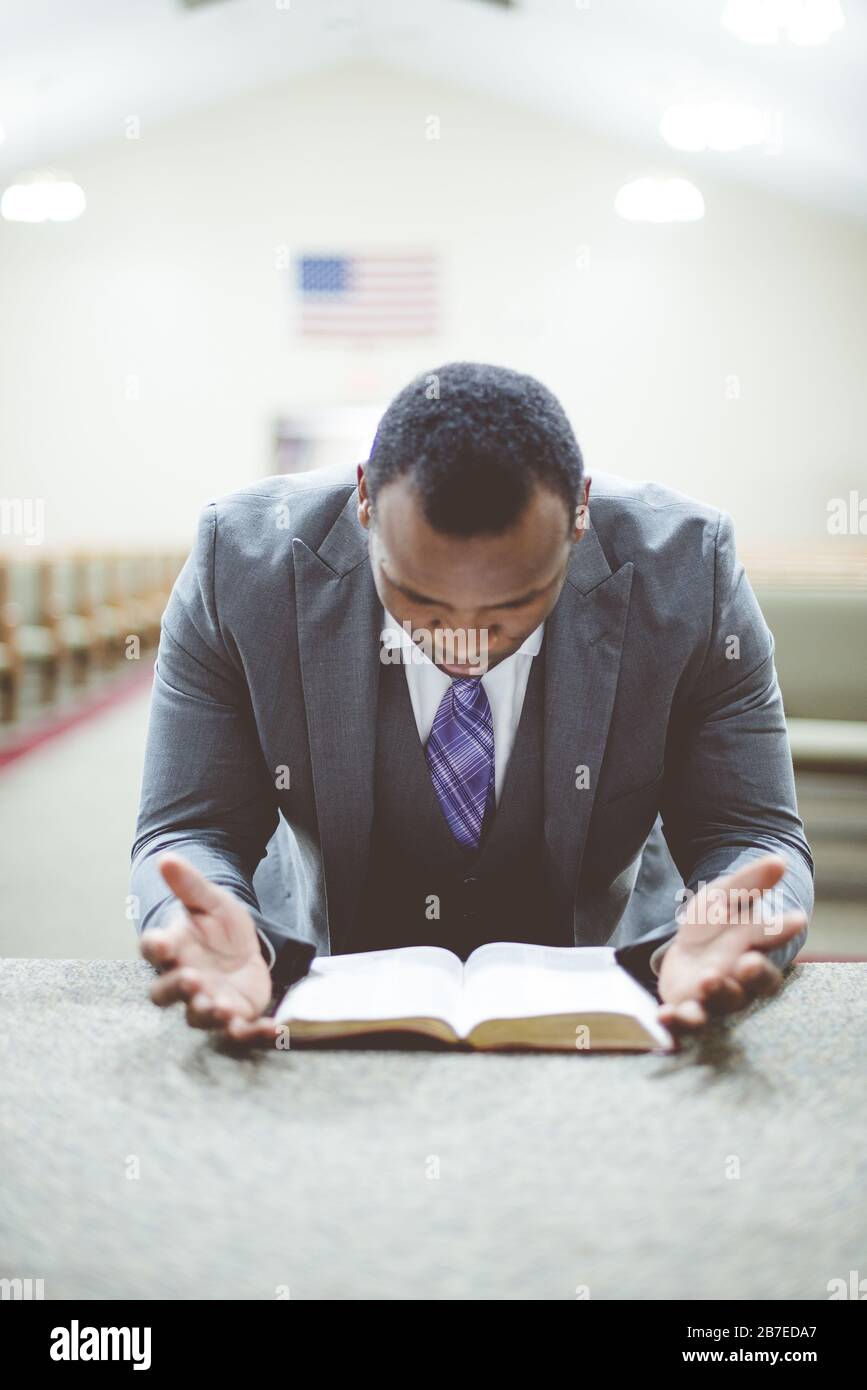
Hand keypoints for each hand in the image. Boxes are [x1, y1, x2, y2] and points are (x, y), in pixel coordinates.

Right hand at [140, 853, 282, 1045]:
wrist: (245, 948)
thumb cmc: (218, 926)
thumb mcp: (210, 900)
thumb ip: (189, 884)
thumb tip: (166, 858)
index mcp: (173, 949)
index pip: (153, 950)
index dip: (154, 947)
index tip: (159, 942)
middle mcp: (184, 980)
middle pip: (166, 993)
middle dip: (177, 989)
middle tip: (191, 980)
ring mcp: (207, 1002)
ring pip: (198, 1017)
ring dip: (208, 1014)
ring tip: (221, 1007)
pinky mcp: (235, 1017)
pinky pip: (241, 1032)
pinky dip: (256, 1034)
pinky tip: (274, 1028)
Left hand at [657, 853, 806, 1033]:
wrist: (692, 944)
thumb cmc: (720, 922)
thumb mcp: (728, 895)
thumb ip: (751, 883)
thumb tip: (779, 861)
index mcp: (755, 956)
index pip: (772, 951)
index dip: (780, 937)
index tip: (795, 919)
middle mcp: (737, 983)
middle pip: (748, 989)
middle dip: (748, 976)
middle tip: (744, 961)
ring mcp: (710, 999)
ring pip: (716, 1008)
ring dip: (713, 997)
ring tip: (705, 981)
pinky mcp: (684, 1008)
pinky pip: (683, 1022)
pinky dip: (675, 1023)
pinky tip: (663, 1016)